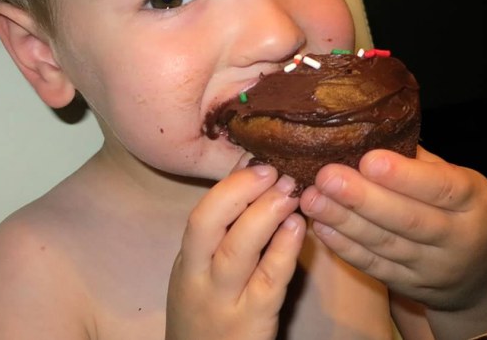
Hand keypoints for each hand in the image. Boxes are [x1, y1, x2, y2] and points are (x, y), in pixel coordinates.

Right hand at [166, 162, 305, 339]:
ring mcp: (224, 302)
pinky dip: (284, 250)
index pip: (200, 216)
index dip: (229, 186)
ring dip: (265, 213)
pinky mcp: (251, 323)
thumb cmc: (208, 317)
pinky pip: (269, 281)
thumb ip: (221, 238)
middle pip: (208, 224)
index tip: (256, 163)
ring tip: (290, 191)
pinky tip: (298, 228)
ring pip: (238, 250)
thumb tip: (249, 181)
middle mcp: (199, 280)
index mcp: (188, 264)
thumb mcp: (202, 277)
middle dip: (240, 190)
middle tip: (273, 170)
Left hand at [299, 146, 486, 311]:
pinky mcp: (408, 285)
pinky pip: (374, 266)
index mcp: (472, 200)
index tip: (369, 159)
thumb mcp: (455, 178)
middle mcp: (457, 237)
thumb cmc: (457, 207)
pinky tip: (321, 225)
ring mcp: (432, 267)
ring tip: (312, 198)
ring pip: (384, 244)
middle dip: (362, 198)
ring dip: (343, 220)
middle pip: (408, 220)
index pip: (441, 187)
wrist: (478, 273)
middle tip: (325, 176)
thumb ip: (416, 159)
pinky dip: (345, 246)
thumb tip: (366, 128)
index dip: (404, 176)